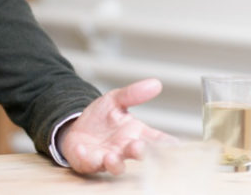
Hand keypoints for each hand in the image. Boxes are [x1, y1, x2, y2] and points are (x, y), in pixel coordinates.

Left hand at [58, 78, 177, 175]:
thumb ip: (133, 94)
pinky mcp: (88, 162)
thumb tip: (156, 84)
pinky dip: (85, 158)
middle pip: (137, 154)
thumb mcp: (114, 100)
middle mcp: (124, 149)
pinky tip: (81, 149)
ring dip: (114, 163)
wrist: (75, 126)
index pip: (157, 140)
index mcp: (136, 134)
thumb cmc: (100, 117)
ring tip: (110, 156)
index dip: (167, 144)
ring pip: (116, 166)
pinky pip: (88, 163)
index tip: (175, 145)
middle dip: (139, 152)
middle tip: (138, 146)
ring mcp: (107, 158)